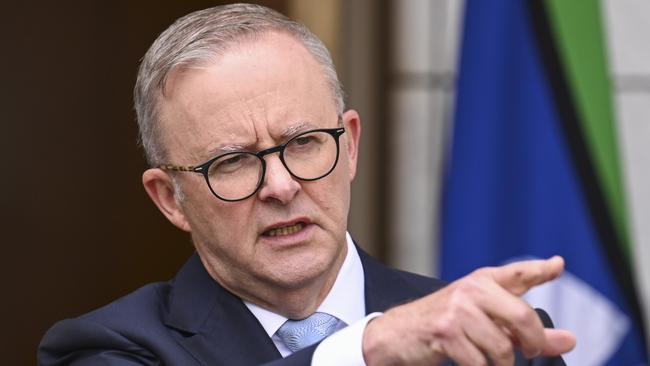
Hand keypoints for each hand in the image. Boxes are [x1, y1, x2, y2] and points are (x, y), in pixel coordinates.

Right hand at [362, 256, 575, 365]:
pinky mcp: (445, 331)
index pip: (517, 273)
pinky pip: (480, 362)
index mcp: (483, 281)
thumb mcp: (486, 320)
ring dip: (502, 364)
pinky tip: (472, 363)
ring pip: (503, 348)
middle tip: (530, 352)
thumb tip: (569, 340)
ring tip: (491, 362)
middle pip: (522, 318)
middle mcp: (472, 289)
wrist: (400, 333)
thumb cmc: (447, 324)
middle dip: (534, 343)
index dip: (540, 270)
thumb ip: (525, 330)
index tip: (557, 266)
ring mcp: (458, 310)